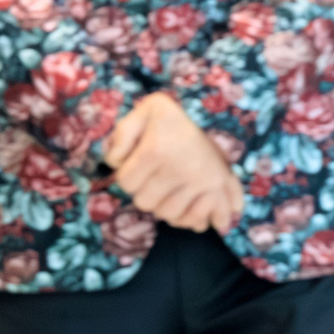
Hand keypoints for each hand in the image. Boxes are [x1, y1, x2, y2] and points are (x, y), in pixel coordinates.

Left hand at [105, 92, 244, 233]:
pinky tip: (189, 208)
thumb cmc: (166, 121)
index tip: (139, 165)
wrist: (203, 127)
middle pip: (146, 203)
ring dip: (166, 207)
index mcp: (157, 149)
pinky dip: (191, 220)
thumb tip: (116, 162)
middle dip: (146, 193)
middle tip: (155, 178)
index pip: (126, 184)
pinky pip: (197, 220)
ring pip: (169, 215)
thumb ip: (120, 134)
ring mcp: (202, 181)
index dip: (129, 177)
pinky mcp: (217, 191)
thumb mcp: (142, 113)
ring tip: (170, 191)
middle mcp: (181, 168)